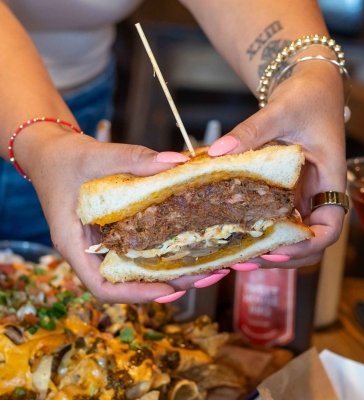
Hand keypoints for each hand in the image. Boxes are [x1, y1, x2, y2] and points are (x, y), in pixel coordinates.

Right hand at [26, 131, 220, 302]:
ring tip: (207, 266)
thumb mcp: (97, 156)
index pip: (102, 285)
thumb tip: (178, 163)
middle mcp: (89, 251)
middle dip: (168, 284)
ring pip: (137, 269)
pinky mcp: (113, 233)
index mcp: (74, 243)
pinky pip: (138, 250)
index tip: (170, 290)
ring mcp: (102, 244)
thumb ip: (135, 159)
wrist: (52, 152)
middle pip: (128, 282)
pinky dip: (162, 253)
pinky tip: (189, 246)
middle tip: (206, 275)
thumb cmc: (65, 158)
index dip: (136, 294)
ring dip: (171, 271)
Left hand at [209, 62, 346, 267]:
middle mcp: (315, 195)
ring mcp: (298, 196)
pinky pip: (271, 217)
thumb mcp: (282, 111)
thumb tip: (217, 152)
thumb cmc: (308, 97)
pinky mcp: (282, 191)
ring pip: (287, 235)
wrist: (308, 88)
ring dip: (264, 248)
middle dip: (279, 255)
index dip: (306, 245)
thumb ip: (252, 130)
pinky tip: (230, 230)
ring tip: (235, 253)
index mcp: (329, 181)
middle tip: (245, 258)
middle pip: (306, 243)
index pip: (329, 228)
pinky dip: (254, 227)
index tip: (277, 248)